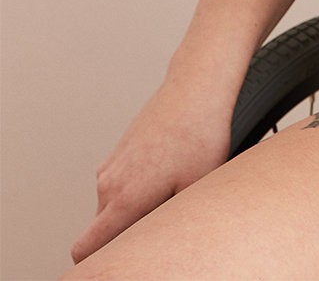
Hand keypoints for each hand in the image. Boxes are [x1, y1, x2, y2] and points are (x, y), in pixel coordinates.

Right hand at [69, 79, 234, 264]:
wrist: (196, 89)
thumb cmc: (200, 135)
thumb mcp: (194, 189)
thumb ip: (169, 225)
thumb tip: (165, 247)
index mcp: (123, 199)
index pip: (85, 248)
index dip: (95, 264)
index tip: (117, 265)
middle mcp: (109, 183)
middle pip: (100, 231)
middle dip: (121, 237)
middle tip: (158, 229)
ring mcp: (112, 165)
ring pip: (109, 207)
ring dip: (129, 211)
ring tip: (168, 196)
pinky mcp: (119, 151)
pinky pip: (117, 185)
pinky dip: (132, 189)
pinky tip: (164, 176)